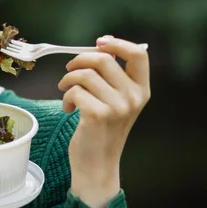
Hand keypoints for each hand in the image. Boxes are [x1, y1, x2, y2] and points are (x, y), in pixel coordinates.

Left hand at [57, 35, 150, 207]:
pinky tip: (69, 109)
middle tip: (70, 71)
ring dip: (68, 81)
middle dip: (79, 61)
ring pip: (84, 74)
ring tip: (67, 93)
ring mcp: (117, 106)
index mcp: (141, 90)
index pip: (138, 54)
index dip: (116, 44)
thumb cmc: (102, 130)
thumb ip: (112, 78)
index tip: (99, 43)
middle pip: (103, 59)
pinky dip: (66, 98)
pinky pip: (74, 91)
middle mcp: (133, 97)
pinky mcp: (98, 114)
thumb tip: (99, 48)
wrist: (97, 164)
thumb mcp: (116, 102)